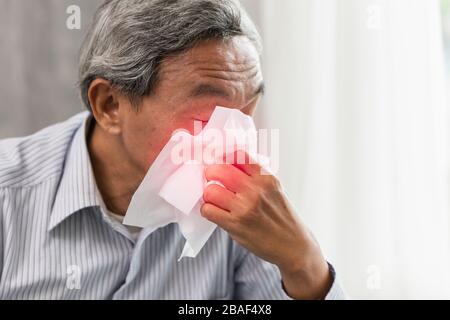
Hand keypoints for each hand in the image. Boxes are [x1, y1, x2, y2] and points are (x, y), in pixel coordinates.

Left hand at [201, 151, 332, 299]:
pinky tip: (216, 212)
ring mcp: (244, 207)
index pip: (238, 155)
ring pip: (211, 190)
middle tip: (211, 179)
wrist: (294, 246)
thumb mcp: (275, 189)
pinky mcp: (235, 224)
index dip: (223, 156)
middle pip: (219, 170)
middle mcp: (255, 190)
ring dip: (209, 194)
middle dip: (211, 173)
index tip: (218, 160)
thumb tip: (230, 164)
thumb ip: (255, 176)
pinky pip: (208, 210)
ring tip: (215, 199)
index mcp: (266, 178)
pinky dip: (208, 210)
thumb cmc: (283, 217)